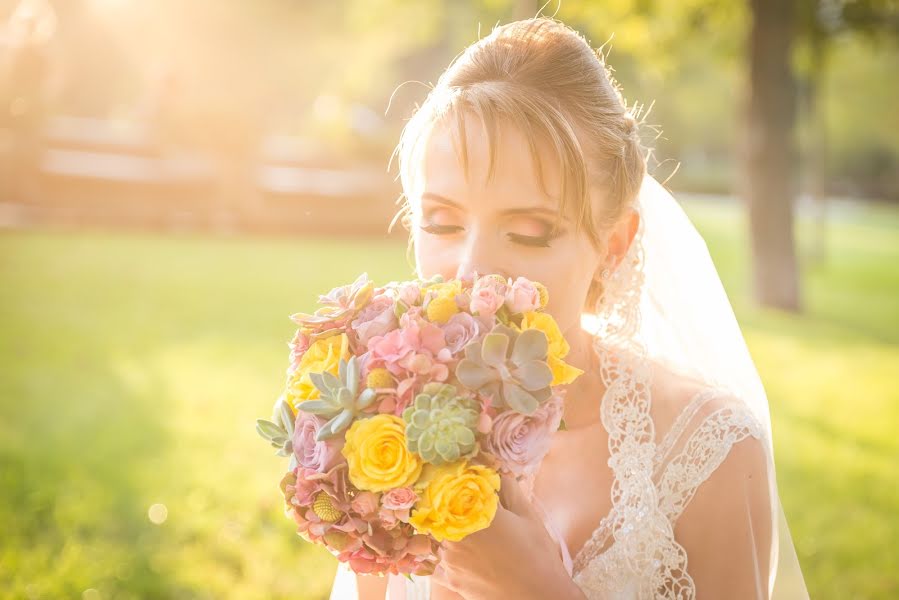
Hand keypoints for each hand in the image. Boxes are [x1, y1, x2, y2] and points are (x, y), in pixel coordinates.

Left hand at [430, 473, 578, 599]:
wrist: (540, 597)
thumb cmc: (537, 554)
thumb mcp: (526, 515)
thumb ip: (506, 487)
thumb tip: (493, 466)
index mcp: (476, 512)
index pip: (452, 482)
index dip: (453, 474)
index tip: (459, 470)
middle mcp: (456, 532)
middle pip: (439, 507)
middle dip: (448, 501)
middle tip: (463, 500)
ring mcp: (450, 558)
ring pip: (435, 533)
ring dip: (444, 528)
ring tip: (465, 528)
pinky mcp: (450, 578)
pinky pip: (434, 561)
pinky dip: (441, 555)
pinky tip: (458, 553)